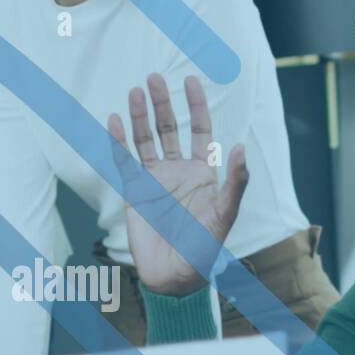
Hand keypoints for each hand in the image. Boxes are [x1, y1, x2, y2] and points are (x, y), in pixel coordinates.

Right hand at [107, 74, 248, 296]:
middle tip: (153, 78)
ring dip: (139, 116)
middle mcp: (178, 171)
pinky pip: (124, 161)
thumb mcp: (226, 214)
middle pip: (169, 128)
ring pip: (145, 140)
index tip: (190, 80)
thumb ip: (235, 182)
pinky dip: (118, 141)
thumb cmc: (205, 248)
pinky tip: (113, 120)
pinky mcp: (134, 192)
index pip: (199, 130)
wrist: (175, 276)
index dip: (195, 105)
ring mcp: (154, 180)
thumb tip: (241, 147)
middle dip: (162, 103)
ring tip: (134, 91)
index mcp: (202, 172)